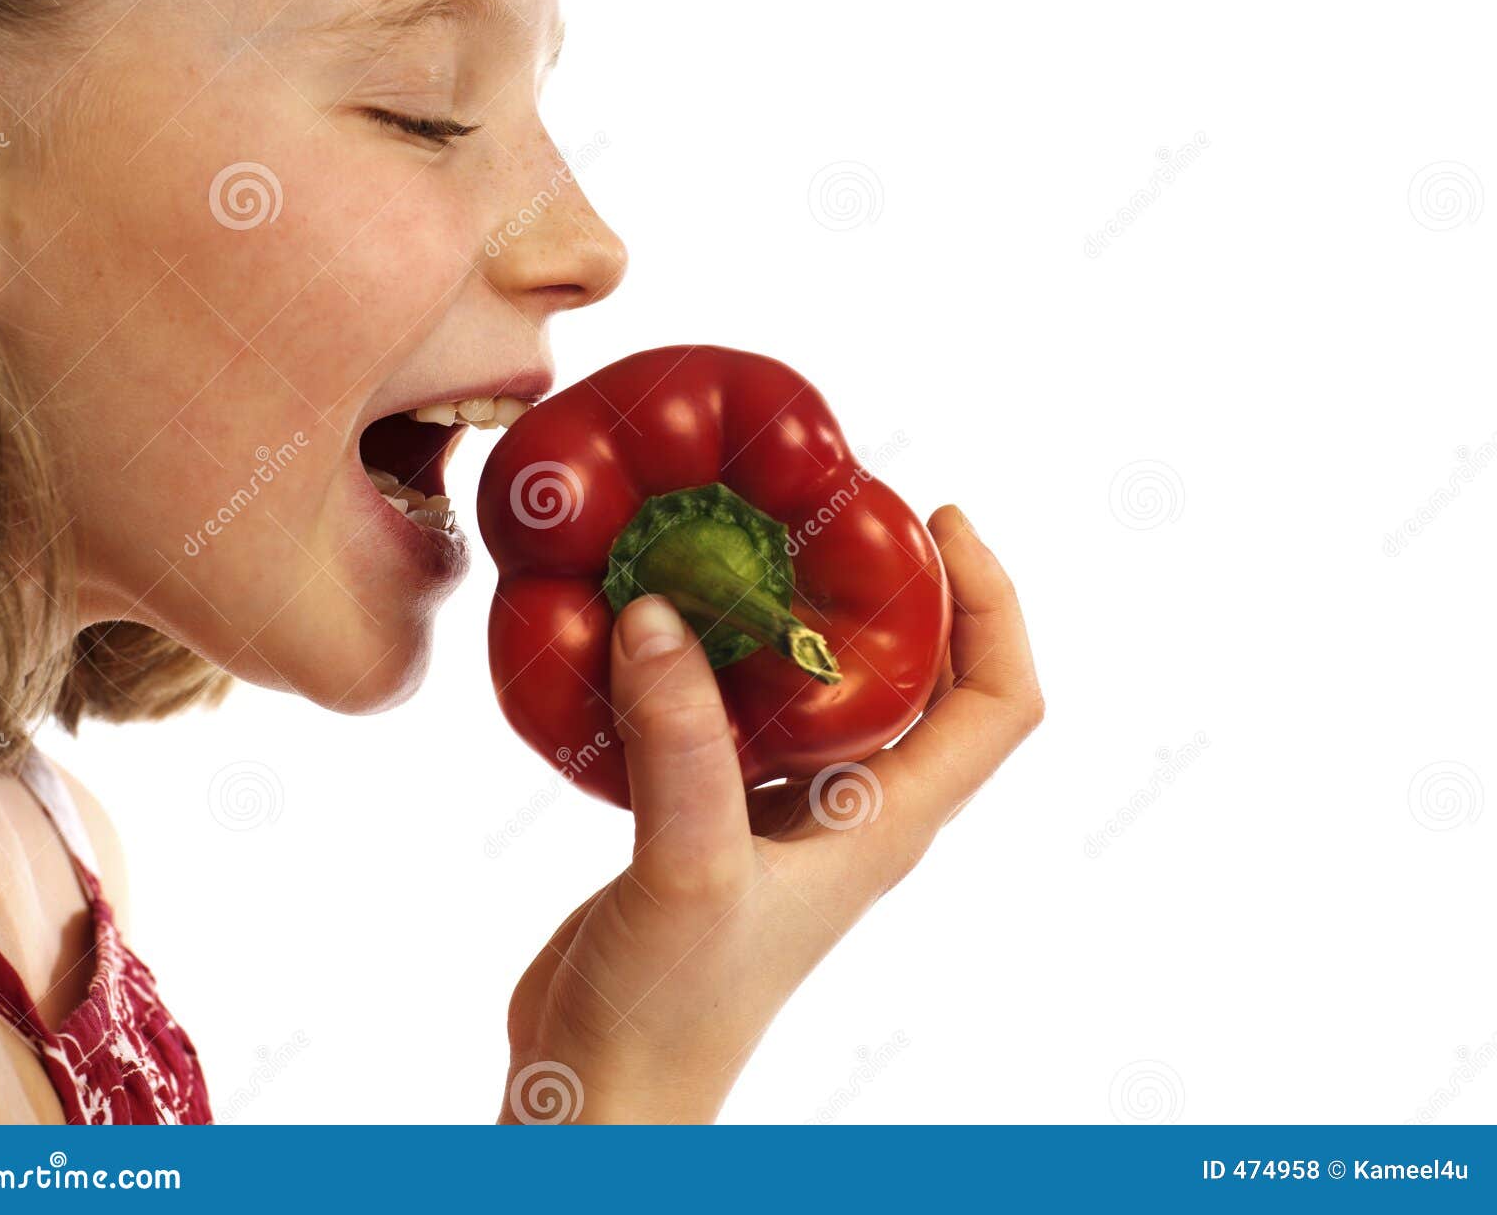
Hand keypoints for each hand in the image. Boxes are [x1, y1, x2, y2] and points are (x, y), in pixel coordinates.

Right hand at [498, 503, 1043, 1123]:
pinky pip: (744, 714)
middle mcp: (852, 812)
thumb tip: (659, 613)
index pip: (998, 703)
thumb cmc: (672, 1011)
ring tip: (757, 542)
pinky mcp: (715, 816)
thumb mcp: (688, 868)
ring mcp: (786, 815)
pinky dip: (725, 657)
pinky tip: (665, 624)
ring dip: (812, 617)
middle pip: (929, 681)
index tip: (939, 520)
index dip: (995, 604)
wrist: (604, 1093)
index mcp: (884, 823)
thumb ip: (682, 743)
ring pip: (832, 692)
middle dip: (908, 589)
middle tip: (844, 510)